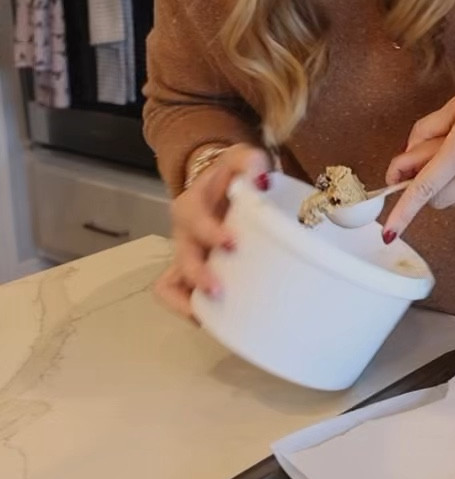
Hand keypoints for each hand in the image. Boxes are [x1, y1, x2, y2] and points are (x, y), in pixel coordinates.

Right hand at [155, 144, 269, 320]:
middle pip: (181, 257)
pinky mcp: (192, 275)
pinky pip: (176, 295)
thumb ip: (248, 161)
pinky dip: (186, 308)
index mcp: (192, 205)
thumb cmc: (232, 176)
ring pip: (172, 283)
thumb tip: (259, 174)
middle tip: (219, 289)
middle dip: (198, 274)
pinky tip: (212, 319)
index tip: (232, 242)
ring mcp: (187, 257)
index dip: (210, 231)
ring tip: (210, 316)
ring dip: (187, 301)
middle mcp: (184, 234)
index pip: (193, 218)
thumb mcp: (239, 159)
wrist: (221, 186)